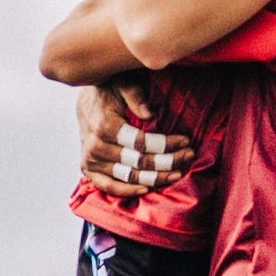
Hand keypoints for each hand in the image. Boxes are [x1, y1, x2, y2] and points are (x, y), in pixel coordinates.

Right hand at [77, 80, 193, 198]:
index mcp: (104, 126)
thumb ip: (136, 96)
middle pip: (138, 162)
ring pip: (129, 177)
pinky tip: (148, 189)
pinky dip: (128, 191)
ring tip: (177, 173)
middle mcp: (96, 147)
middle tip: (189, 156)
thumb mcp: (123, 84)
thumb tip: (149, 114)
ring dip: (156, 178)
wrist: (86, 102)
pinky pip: (109, 187)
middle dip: (167, 161)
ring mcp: (91, 161)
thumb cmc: (110, 91)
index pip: (141, 143)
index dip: (166, 144)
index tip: (185, 141)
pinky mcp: (89, 170)